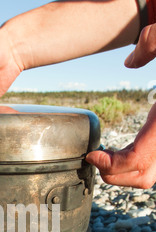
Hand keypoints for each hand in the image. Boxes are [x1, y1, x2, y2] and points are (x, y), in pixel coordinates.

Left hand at [86, 23, 155, 188]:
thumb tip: (131, 62)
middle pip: (142, 177)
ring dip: (123, 174)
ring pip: (149, 177)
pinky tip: (120, 153)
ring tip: (105, 157)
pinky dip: (133, 167)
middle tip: (96, 159)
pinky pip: (151, 168)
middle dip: (114, 174)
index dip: (111, 164)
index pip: (138, 159)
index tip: (92, 155)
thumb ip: (153, 42)